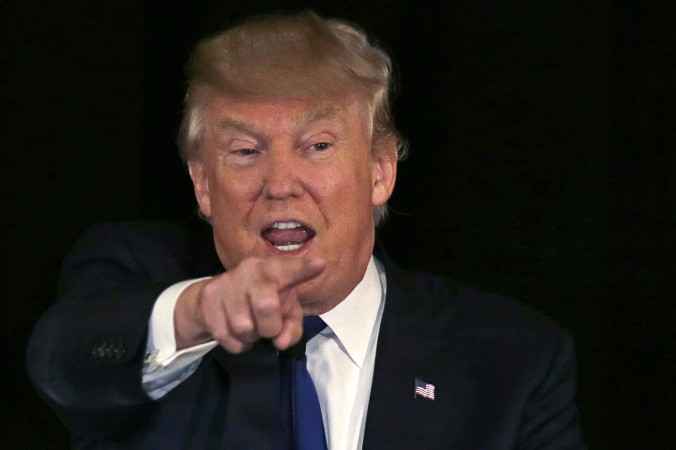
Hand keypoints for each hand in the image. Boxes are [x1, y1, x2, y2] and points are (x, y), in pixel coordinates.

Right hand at [174, 256, 324, 353]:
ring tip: (249, 327)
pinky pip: (226, 336)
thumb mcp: (284, 314)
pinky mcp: (208, 298)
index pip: (290, 269)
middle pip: (266, 307)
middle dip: (269, 327)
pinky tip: (234, 331)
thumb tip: (281, 342)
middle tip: (267, 328)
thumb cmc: (260, 303)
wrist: (213, 301)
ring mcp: (227, 281)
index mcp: (274, 269)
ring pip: (244, 327)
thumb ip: (292, 328)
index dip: (304, 269)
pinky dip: (235, 344)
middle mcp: (251, 269)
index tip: (320, 264)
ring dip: (250, 337)